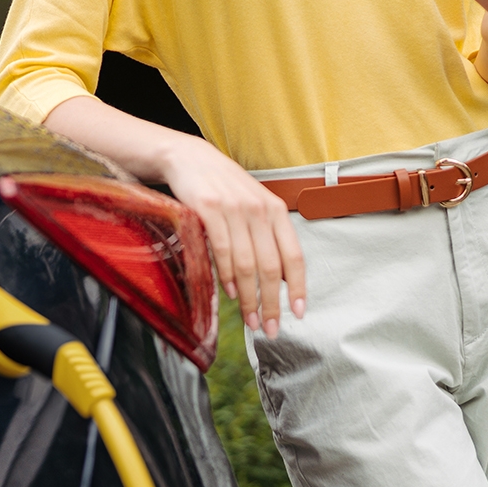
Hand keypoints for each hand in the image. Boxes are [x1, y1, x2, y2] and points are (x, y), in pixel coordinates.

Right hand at [158, 134, 305, 338]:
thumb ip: (268, 235)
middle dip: (271, 303)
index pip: (294, 255)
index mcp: (276, 210)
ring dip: (250, 297)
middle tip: (269, 327)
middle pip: (272, 267)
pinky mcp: (210, 209)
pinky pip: (223, 250)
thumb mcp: (253, 204)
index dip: (298, 288)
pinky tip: (231, 292)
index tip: (298, 313)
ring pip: (248, 264)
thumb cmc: (222, 186)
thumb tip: (279, 278)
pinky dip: (228, 276)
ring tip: (249, 317)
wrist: (189, 158)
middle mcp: (260, 209)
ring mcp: (235, 209)